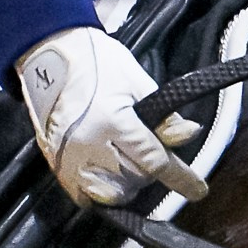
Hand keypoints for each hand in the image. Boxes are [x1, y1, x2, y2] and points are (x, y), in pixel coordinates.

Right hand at [17, 26, 207, 205]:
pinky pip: (81, 194)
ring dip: (128, 186)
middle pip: (132, 179)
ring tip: (134, 167)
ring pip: (108, 194)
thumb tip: (189, 135)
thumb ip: (162, 116)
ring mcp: (67, 157)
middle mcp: (88, 145)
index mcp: (112, 121)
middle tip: (155, 157)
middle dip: (151, 173)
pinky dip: (100, 193)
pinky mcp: (53, 162)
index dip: (180, 177)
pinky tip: (110, 180)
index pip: (153, 159)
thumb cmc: (98, 62)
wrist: (50, 54)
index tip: (198, 190)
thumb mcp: (137, 82)